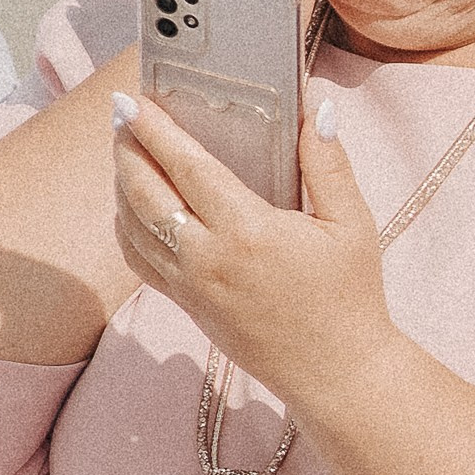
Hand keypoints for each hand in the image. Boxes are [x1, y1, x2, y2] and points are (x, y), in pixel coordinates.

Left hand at [112, 86, 395, 415]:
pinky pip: (139, 262)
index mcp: (249, 232)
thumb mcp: (352, 225)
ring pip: (133, 226)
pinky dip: (126, 227)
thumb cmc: (351, 299)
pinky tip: (132, 206)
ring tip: (125, 151)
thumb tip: (315, 109)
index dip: (156, 131)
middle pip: (145, 192)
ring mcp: (192, 287)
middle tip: (122, 114)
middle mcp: (209, 259)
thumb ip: (329, 165)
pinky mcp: (189, 307)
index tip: (134, 100)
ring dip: (122, 183)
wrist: (337, 374)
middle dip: (128, 148)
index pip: (188, 168)